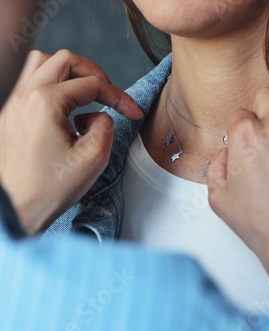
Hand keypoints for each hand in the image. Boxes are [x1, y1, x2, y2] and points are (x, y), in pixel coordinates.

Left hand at [0, 50, 142, 233]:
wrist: (16, 208)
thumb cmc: (47, 190)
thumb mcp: (93, 159)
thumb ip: (106, 126)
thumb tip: (100, 115)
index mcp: (45, 103)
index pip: (92, 84)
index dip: (119, 96)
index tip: (133, 112)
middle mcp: (25, 96)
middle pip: (65, 61)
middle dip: (94, 74)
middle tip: (110, 94)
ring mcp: (13, 104)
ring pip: (42, 65)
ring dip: (69, 75)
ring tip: (85, 96)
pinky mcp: (10, 116)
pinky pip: (30, 84)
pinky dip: (52, 87)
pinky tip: (63, 112)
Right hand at [207, 88, 268, 330]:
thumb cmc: (259, 225)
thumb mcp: (218, 200)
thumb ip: (215, 168)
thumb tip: (226, 153)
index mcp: (245, 138)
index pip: (239, 113)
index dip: (240, 128)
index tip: (245, 142)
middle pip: (267, 96)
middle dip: (263, 111)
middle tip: (266, 132)